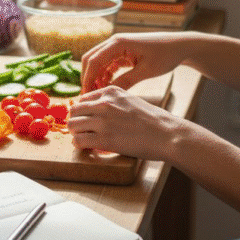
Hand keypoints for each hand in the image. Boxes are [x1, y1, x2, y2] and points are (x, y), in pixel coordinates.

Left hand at [66, 85, 180, 160]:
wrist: (166, 134)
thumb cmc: (153, 120)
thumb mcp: (130, 101)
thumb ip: (112, 103)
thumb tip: (96, 113)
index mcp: (110, 91)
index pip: (83, 99)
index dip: (83, 112)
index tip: (88, 121)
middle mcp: (104, 103)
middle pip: (74, 111)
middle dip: (77, 122)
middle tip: (85, 132)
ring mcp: (102, 121)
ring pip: (72, 126)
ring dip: (77, 134)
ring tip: (87, 140)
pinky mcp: (104, 139)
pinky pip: (78, 141)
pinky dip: (80, 146)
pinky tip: (89, 148)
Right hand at [80, 32, 187, 91]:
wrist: (179, 46)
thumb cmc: (166, 56)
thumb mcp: (146, 71)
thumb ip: (126, 81)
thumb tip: (107, 93)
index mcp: (119, 43)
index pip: (94, 60)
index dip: (87, 78)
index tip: (86, 95)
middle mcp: (115, 42)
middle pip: (91, 59)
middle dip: (88, 77)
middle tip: (89, 96)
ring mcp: (118, 46)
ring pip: (98, 62)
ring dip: (97, 77)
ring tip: (100, 93)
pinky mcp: (123, 52)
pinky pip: (108, 63)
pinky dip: (106, 74)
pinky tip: (109, 86)